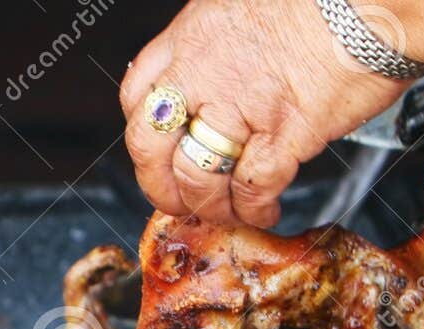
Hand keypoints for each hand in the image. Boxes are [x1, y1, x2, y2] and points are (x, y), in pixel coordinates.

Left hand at [120, 0, 408, 225]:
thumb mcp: (247, 4)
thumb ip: (222, 44)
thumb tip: (221, 76)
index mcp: (193, 36)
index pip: (137, 94)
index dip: (143, 132)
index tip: (156, 152)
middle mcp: (207, 71)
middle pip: (150, 145)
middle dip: (158, 185)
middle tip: (177, 202)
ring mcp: (243, 104)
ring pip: (198, 176)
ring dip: (210, 206)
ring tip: (228, 213)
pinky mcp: (285, 133)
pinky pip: (252, 188)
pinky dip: (255, 210)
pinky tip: (265, 211)